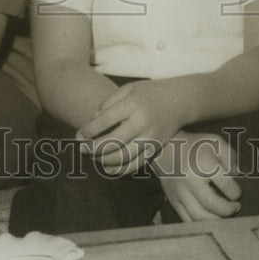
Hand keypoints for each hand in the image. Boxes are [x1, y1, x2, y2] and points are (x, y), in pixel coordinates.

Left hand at [77, 79, 191, 174]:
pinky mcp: (156, 147)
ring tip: (93, 157)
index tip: (78, 136)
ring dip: (104, 160)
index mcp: (133, 104)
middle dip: (92, 148)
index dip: (88, 131)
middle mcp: (142, 122)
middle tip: (81, 149)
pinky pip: (136, 164)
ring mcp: (150, 137)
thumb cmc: (150, 93)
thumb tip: (92, 122)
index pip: (105, 121)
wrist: (180, 100)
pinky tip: (108, 169)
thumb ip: (109, 103)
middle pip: (111, 142)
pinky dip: (120, 170)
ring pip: (122, 157)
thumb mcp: (129, 89)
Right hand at [153, 132, 241, 221]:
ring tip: (225, 215)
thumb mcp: (215, 142)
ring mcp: (180, 193)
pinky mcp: (174, 201)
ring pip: (199, 217)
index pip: (225, 184)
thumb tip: (238, 175)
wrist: (166, 149)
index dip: (236, 192)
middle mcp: (190, 180)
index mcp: (203, 163)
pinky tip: (211, 219)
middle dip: (228, 210)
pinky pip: (188, 220)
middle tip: (236, 207)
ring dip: (217, 220)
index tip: (238, 193)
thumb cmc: (195, 145)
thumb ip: (230, 157)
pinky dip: (202, 224)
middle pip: (212, 204)